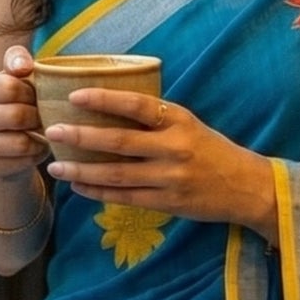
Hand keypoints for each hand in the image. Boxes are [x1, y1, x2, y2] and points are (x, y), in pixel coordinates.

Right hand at [0, 46, 44, 186]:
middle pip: (17, 116)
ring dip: (39, 138)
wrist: (1, 144)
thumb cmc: (13, 103)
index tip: (34, 96)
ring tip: (41, 132)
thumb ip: (18, 61)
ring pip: (21, 143)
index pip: (10, 87)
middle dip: (37, 117)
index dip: (30, 92)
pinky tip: (34, 148)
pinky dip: (35, 155)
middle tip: (43, 117)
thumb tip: (23, 66)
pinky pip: (22, 162)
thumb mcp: (14, 78)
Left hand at [46, 90, 277, 241]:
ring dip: (82, 171)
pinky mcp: (168, 203)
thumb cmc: (212, 151)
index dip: (104, 99)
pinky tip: (78, 187)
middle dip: (81, 137)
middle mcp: (174, 148)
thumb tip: (107, 106)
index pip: (136, 105)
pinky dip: (99, 193)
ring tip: (56, 166)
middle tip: (52, 131)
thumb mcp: (189, 124)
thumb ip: (155, 118)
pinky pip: (126, 198)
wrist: (246, 187)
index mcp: (179, 120)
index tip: (74, 96)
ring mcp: (170, 178)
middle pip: (119, 142)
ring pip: (116, 174)